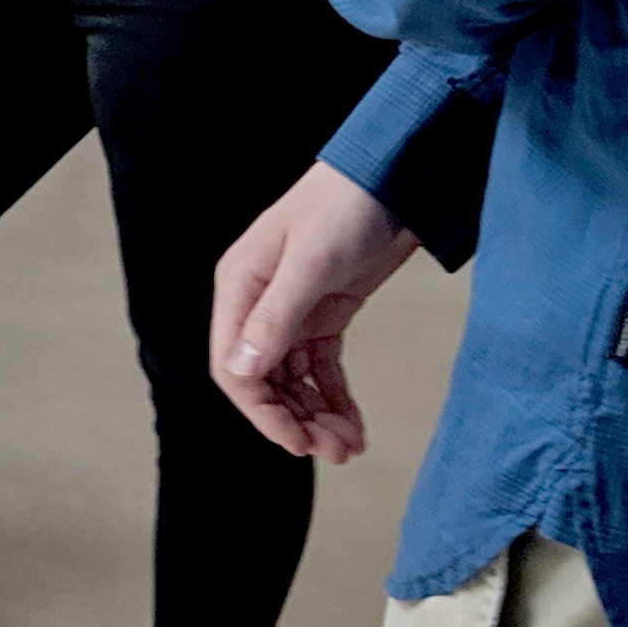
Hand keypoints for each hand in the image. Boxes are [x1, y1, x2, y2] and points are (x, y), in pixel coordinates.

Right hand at [209, 162, 423, 464]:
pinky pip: (321, 368)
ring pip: (293, 380)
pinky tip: (354, 424)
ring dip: (317, 415)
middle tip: (334, 451)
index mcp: (240, 286)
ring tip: (350, 444)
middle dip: (295, 420)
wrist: (394, 176)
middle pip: (263, 381)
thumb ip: (275, 317)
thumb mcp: (311, 262)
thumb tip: (240, 372)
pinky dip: (335, 399)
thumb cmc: (345, 206)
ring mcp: (293, 308)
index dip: (262, 411)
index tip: (297, 442)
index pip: (233, 366)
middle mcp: (259, 301)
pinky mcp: (325, 312)